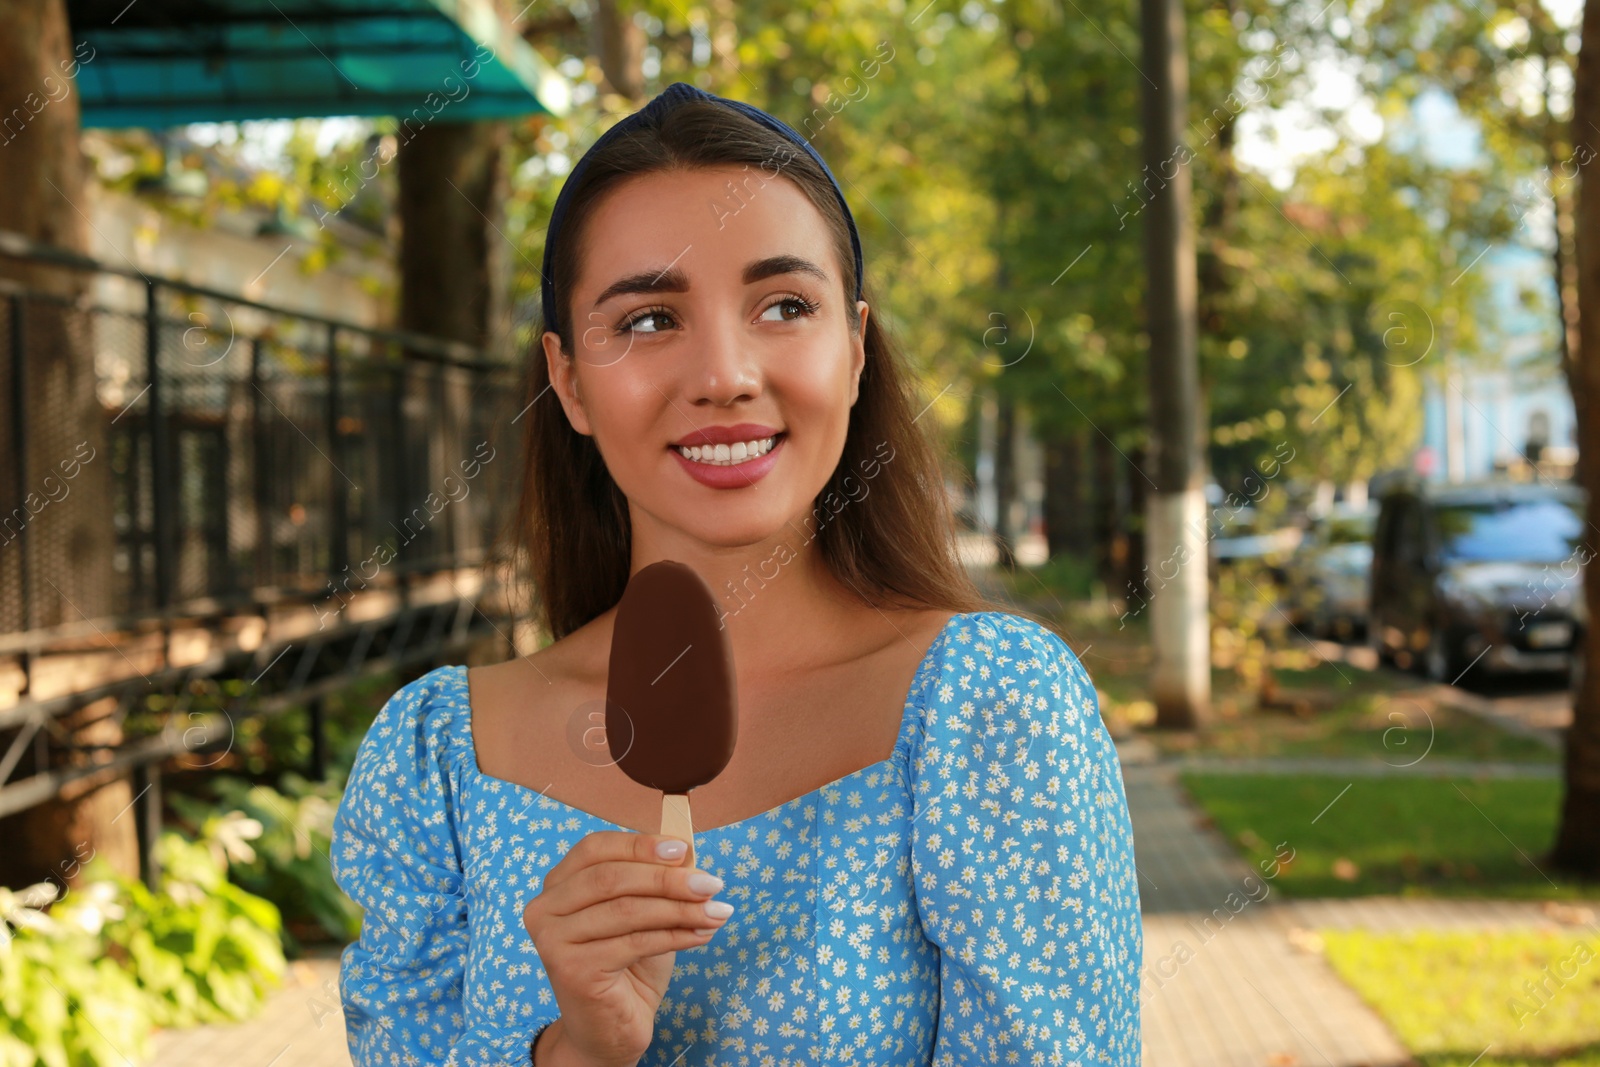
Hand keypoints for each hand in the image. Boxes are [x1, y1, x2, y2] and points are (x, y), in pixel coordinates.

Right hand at [523, 833, 732, 1066]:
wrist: (610, 1030)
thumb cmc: (627, 966)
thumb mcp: (642, 913)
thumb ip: (654, 882)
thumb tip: (688, 854)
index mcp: (558, 884)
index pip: (596, 848)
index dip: (639, 844)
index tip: (683, 849)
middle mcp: (545, 909)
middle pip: (611, 878)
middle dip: (668, 879)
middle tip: (712, 884)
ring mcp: (553, 940)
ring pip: (627, 910)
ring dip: (680, 909)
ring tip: (717, 912)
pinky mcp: (572, 970)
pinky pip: (634, 942)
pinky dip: (675, 935)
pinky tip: (702, 934)